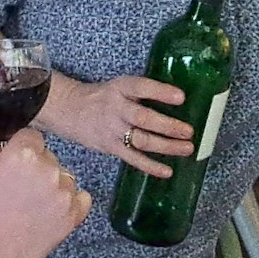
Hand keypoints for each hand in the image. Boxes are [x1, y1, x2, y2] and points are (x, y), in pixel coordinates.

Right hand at [0, 131, 89, 257]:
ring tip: (30, 206)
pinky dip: (70, 202)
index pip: (31, 136)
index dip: (20, 147)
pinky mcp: (73, 215)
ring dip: (52, 185)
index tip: (13, 160)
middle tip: (17, 189)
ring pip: (64, 177)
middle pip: (48, 156)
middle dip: (35, 167)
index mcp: (22, 154)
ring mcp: (63, 193)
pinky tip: (49, 212)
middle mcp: (48, 169)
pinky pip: (81, 198)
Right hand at [38, 74, 191, 178]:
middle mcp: (117, 108)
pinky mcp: (111, 147)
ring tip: (186, 148)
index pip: (142, 88)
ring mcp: (113, 129)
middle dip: (168, 126)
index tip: (181, 97)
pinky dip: (151, 166)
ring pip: (141, 140)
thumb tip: (179, 101)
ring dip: (166, 146)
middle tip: (189, 131)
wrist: (69, 110)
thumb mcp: (120, 86)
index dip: (161, 92)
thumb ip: (143, 93)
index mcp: (121, 88)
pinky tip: (167, 171)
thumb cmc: (103, 98)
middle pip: (143, 118)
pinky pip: (133, 158)